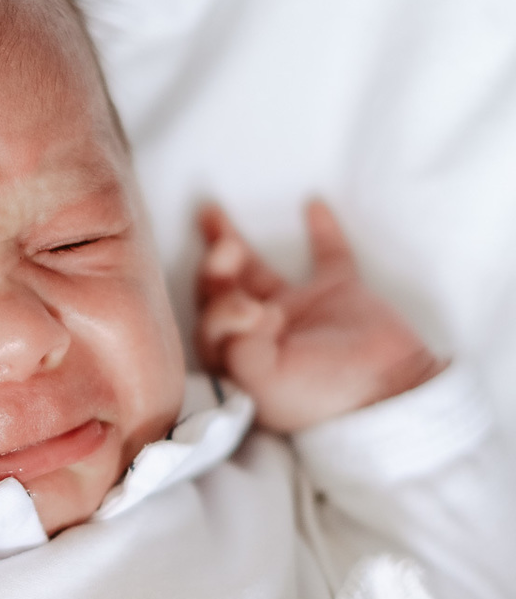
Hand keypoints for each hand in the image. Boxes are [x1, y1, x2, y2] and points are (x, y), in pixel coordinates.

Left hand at [196, 199, 444, 432]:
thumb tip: (247, 306)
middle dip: (213, 269)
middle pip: (222, 293)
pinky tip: (313, 204)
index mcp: (240, 362)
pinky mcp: (337, 293)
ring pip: (255, 272)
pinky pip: (327, 255)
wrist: (390, 390)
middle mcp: (261, 335)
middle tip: (224, 249)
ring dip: (231, 243)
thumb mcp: (266, 380)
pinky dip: (322, 231)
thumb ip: (238, 344)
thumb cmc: (320, 394)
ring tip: (209, 212)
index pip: (209, 325)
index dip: (220, 310)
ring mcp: (298, 312)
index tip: (255, 312)